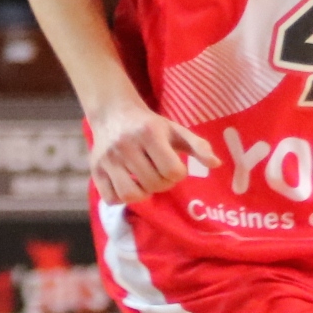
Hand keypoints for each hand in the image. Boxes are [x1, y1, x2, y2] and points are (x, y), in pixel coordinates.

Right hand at [86, 99, 213, 205]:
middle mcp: (126, 144)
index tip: (173, 166)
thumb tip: (216, 164)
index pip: (172, 171)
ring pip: (130, 195)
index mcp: (149, 133)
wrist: (113, 113)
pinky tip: (128, 184)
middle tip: (159, 174)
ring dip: (143, 194)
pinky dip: (121, 198)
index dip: (177, 174)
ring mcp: (108, 158)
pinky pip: (111, 198)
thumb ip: (198, 146)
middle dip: (161, 183)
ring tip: (145, 182)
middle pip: (153, 184)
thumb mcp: (176, 131)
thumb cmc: (150, 126)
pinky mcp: (95, 170)